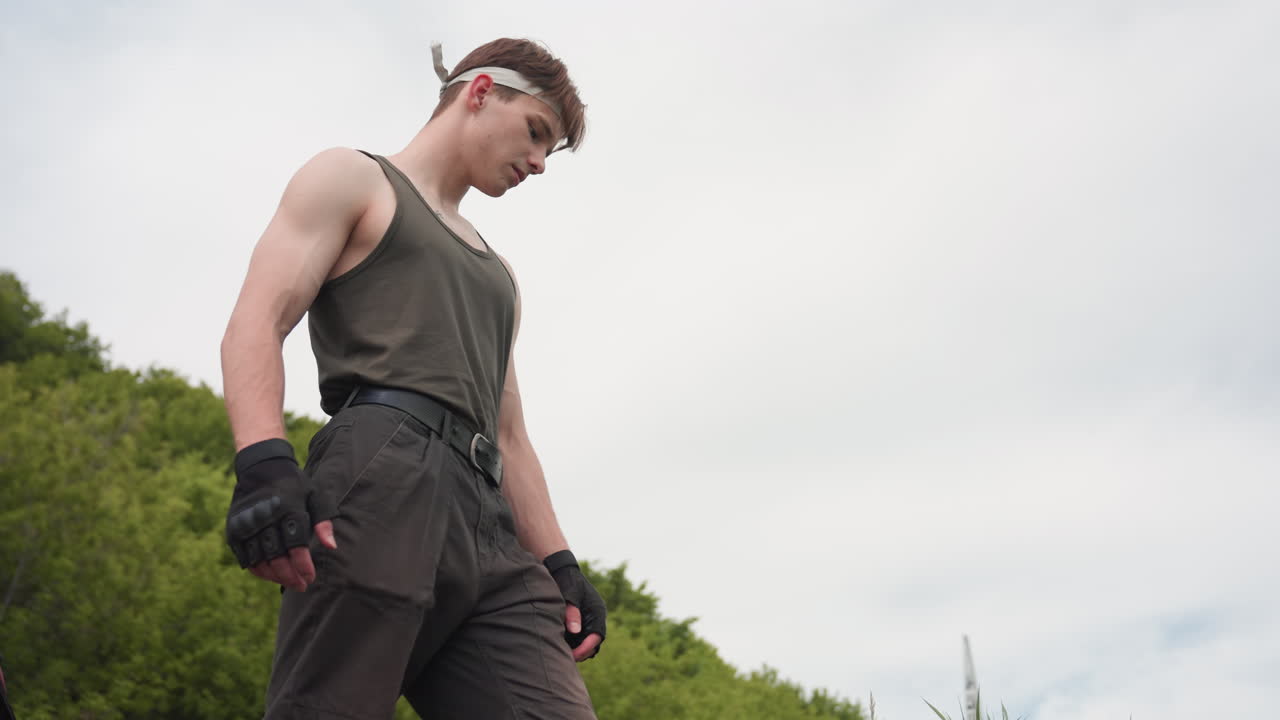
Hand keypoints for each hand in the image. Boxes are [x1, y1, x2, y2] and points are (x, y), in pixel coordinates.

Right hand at [225, 439, 337, 591]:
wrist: (261, 467)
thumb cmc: (295, 485)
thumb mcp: (315, 496)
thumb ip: (323, 521)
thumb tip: (331, 547)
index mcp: (289, 509)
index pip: (296, 545)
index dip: (303, 566)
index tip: (311, 578)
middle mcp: (266, 517)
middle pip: (277, 557)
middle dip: (290, 576)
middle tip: (301, 586)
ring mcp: (248, 524)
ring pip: (260, 560)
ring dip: (274, 576)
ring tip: (288, 582)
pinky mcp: (234, 529)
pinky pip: (245, 557)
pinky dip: (257, 569)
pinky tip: (270, 575)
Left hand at [543, 550, 606, 660]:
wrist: (561, 570)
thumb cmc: (565, 581)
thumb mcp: (568, 595)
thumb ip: (572, 612)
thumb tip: (575, 631)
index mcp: (597, 610)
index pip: (597, 635)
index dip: (586, 647)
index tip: (574, 656)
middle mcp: (596, 616)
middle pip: (595, 642)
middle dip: (582, 652)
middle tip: (566, 658)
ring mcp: (589, 619)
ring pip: (588, 641)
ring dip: (579, 649)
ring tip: (563, 654)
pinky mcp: (581, 620)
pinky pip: (581, 637)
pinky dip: (574, 643)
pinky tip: (561, 645)